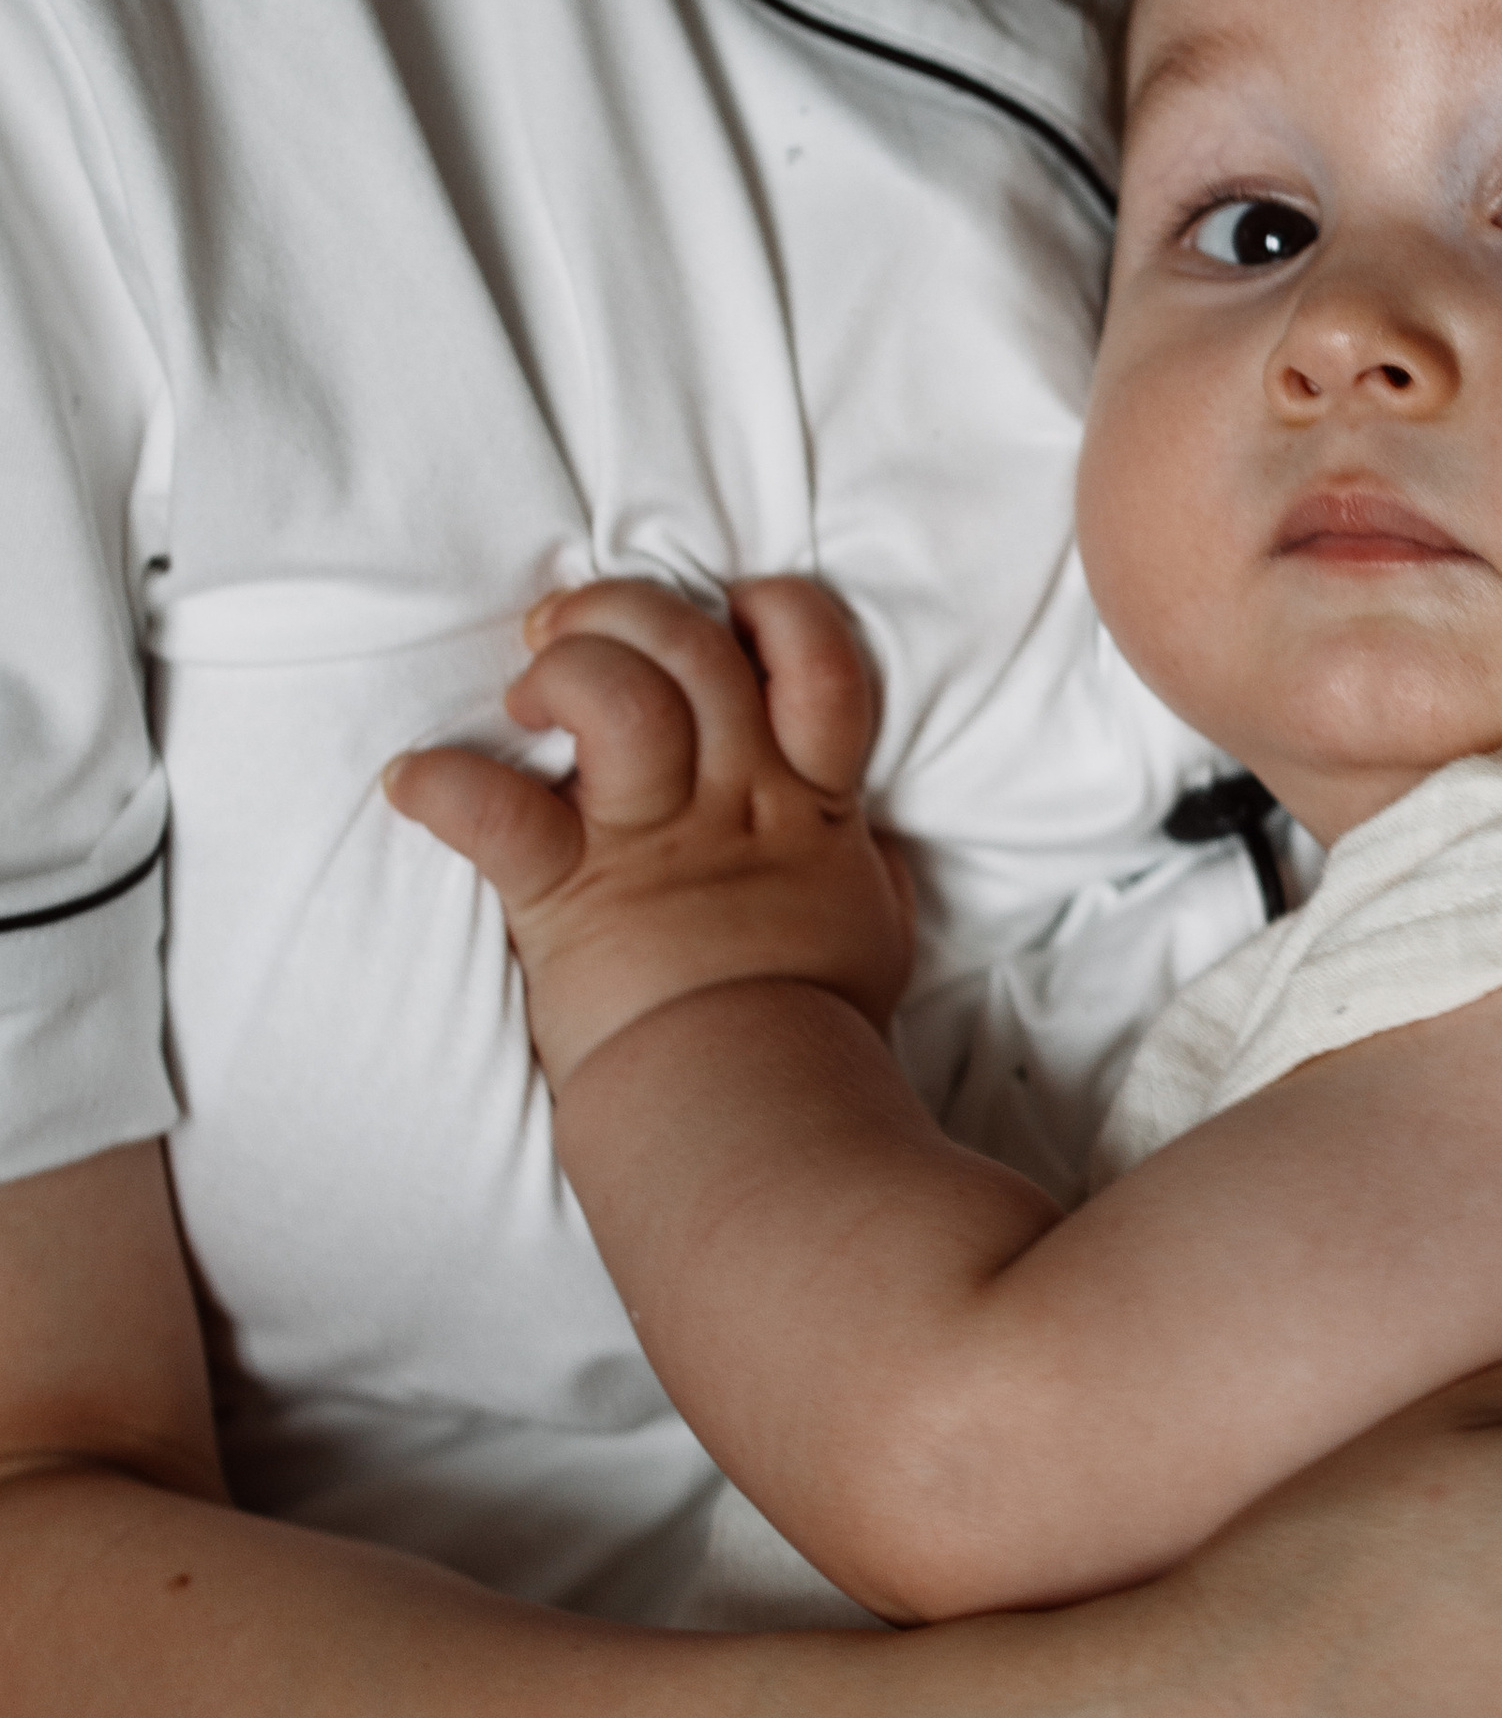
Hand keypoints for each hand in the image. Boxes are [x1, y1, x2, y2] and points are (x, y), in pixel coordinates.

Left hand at [384, 577, 908, 1086]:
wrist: (756, 1110)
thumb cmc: (816, 1026)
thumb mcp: (873, 925)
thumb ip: (867, 866)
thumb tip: (873, 842)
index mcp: (806, 800)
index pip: (814, 657)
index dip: (773, 610)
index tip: (727, 608)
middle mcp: (735, 798)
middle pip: (694, 647)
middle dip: (624, 610)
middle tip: (568, 627)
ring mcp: (653, 841)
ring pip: (618, 696)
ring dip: (562, 668)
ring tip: (525, 691)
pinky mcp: (570, 894)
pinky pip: (496, 815)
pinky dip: (441, 788)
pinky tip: (411, 779)